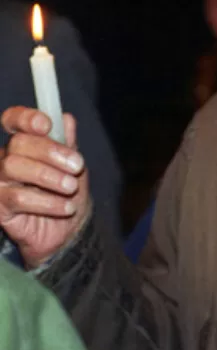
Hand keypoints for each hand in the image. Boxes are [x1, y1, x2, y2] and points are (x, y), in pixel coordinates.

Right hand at [0, 108, 90, 267]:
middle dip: (50, 152)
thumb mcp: (73, 166)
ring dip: (49, 176)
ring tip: (71, 187)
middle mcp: (5, 159)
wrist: (67, 231)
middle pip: (17, 144)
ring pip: (13, 167)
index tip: (46, 125)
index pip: (11, 120)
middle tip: (77, 165)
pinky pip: (17, 198)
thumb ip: (68, 143)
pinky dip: (48, 202)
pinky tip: (66, 207)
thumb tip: (66, 119)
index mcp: (23, 144)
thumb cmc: (66, 192)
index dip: (25, 118)